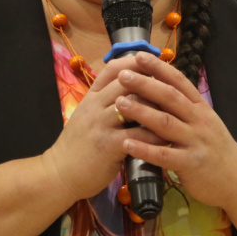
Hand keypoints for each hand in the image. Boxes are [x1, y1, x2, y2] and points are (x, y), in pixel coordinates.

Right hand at [41, 56, 163, 203]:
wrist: (59, 173)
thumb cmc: (77, 146)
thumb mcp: (87, 115)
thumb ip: (105, 101)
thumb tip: (131, 88)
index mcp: (91, 96)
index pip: (114, 69)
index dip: (135, 62)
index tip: (155, 61)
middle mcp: (95, 105)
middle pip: (128, 82)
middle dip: (153, 82)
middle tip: (174, 87)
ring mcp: (101, 123)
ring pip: (135, 104)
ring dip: (158, 106)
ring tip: (176, 110)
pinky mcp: (108, 145)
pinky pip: (138, 134)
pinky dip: (156, 135)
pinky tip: (168, 137)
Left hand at [114, 52, 236, 209]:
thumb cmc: (216, 149)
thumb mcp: (205, 122)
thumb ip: (186, 107)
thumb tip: (160, 87)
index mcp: (201, 108)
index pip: (179, 81)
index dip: (159, 68)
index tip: (139, 56)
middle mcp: (199, 120)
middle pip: (170, 97)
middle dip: (145, 84)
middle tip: (123, 75)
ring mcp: (196, 142)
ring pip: (165, 123)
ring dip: (141, 112)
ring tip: (119, 104)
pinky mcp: (191, 164)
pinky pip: (164, 155)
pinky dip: (144, 149)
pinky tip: (126, 144)